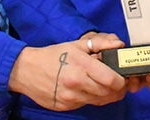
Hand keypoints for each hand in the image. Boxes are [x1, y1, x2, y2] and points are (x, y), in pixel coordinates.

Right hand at [8, 33, 126, 110]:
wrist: (26, 70)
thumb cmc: (53, 55)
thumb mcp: (77, 45)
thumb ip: (100, 43)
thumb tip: (119, 44)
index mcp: (81, 66)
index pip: (111, 80)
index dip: (121, 80)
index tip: (123, 76)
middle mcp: (77, 84)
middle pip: (108, 93)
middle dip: (117, 89)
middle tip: (117, 82)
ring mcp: (70, 98)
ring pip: (99, 101)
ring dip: (106, 95)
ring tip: (104, 85)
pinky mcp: (65, 106)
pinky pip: (86, 104)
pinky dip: (91, 98)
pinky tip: (88, 89)